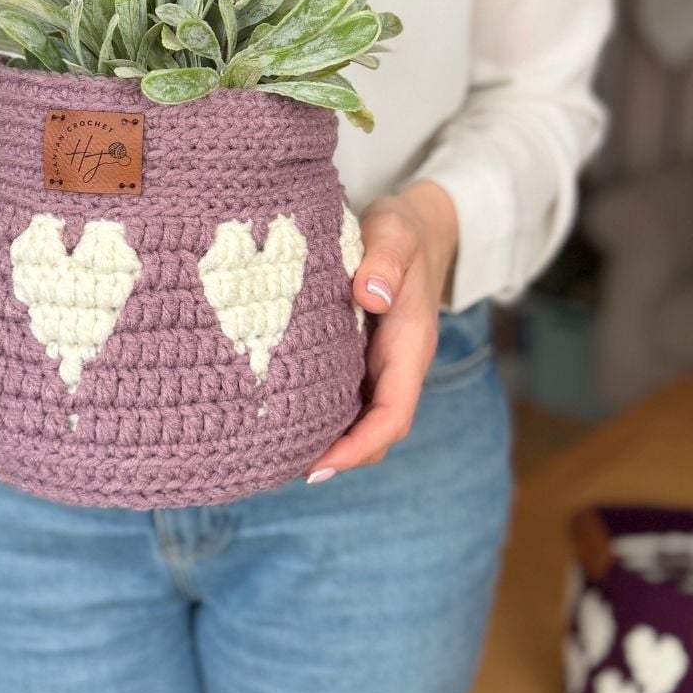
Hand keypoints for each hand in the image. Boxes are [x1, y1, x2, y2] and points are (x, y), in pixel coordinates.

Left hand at [305, 180, 457, 481]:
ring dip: (327, 440)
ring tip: (273, 452)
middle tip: (278, 467)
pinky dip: (320, 413)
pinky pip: (345, 396)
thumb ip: (385, 261)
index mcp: (410, 347)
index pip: (393, 415)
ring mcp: (380, 363)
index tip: (319, 466)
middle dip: (338, 457)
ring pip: (359, 418)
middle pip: (375, 431)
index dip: (359, 447)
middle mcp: (397, 364)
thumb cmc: (404, 229)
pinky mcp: (363, 355)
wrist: (419, 225)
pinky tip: (281, 412)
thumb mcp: (396, 233)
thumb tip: (370, 295)